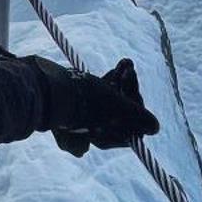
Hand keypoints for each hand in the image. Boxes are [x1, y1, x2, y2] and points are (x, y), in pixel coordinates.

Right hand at [35, 56, 158, 155]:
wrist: (47, 89)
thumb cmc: (85, 101)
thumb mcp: (117, 108)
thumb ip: (138, 118)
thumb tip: (154, 129)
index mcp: (107, 138)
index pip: (134, 125)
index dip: (137, 106)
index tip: (133, 89)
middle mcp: (98, 130)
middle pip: (124, 111)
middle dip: (130, 89)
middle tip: (129, 71)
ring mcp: (88, 116)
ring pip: (113, 99)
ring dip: (123, 80)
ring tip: (126, 64)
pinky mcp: (80, 102)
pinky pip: (102, 92)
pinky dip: (112, 78)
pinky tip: (122, 63)